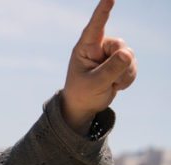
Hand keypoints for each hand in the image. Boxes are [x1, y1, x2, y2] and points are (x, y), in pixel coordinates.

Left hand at [61, 0, 137, 134]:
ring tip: (109, 84)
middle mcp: (100, 46)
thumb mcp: (93, 83)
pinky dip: (127, 78)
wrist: (85, 104)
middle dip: (118, 65)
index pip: (95, 26)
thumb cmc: (82, 92)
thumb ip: (110, 69)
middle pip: (120, 46)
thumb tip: (128, 53)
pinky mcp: (121, 61)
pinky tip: (115, 84)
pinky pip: (133, 66)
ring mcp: (112, 53)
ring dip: (123, 74)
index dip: (103, 11)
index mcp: (85, 48)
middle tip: (107, 80)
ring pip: (129, 56)